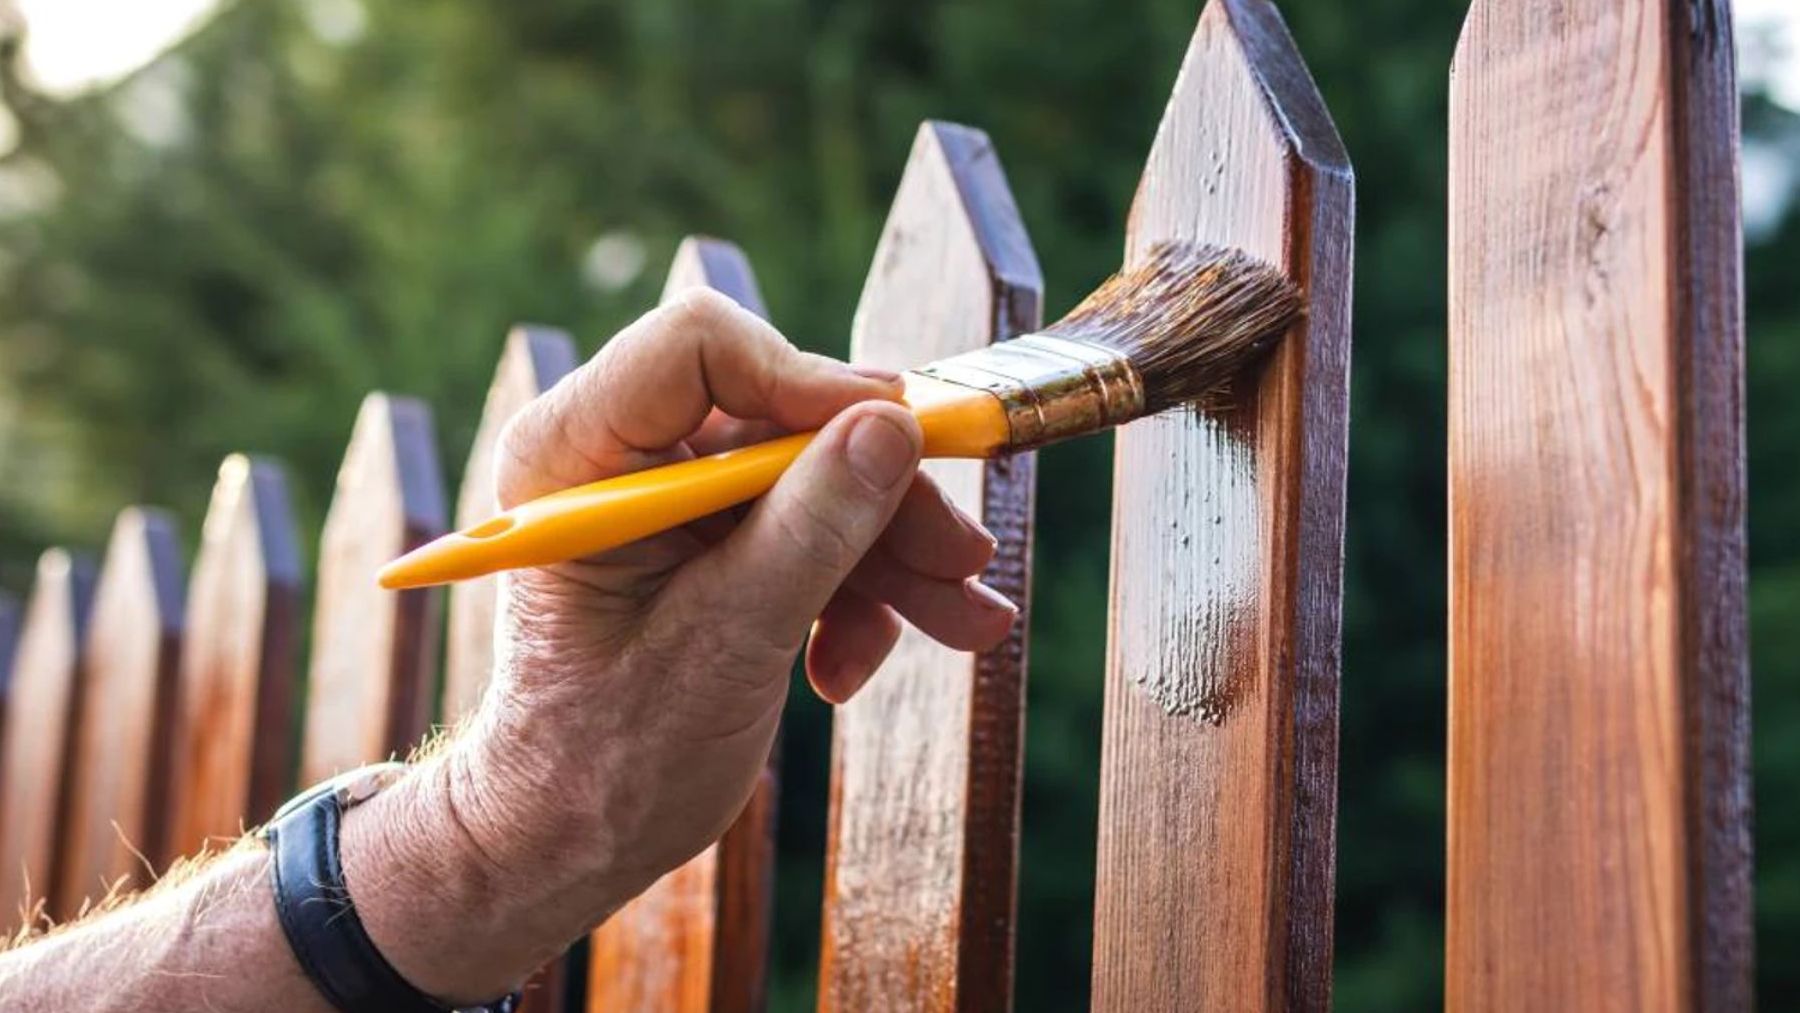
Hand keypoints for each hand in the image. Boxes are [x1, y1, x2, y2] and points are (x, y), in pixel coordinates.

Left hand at [341, 288, 1016, 1002]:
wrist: (574, 839)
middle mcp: (619, 456)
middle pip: (780, 419)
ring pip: (812, 477)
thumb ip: (812, 529)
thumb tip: (894, 426)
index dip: (809, 381)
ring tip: (965, 624)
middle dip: (879, 495)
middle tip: (964, 558)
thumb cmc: (609, 757)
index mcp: (575, 453)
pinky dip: (852, 592)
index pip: (700, 348)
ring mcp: (668, 497)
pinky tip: (852, 666)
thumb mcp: (727, 642)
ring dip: (890, 555)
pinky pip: (807, 528)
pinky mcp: (708, 539)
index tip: (900, 436)